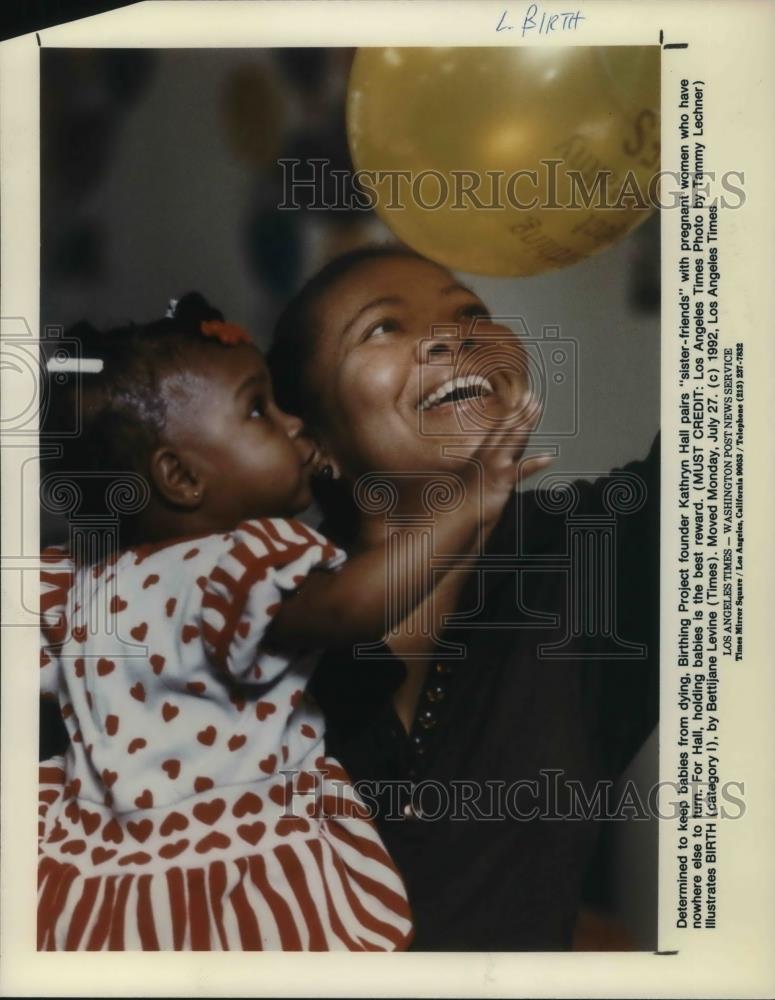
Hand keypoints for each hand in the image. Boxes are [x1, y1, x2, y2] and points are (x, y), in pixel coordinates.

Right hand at [462, 391, 551, 527]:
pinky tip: (549, 458)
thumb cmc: (461, 501)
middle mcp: (486, 456)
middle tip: (532, 396)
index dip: (510, 414)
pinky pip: (520, 471)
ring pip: (512, 440)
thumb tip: (495, 462)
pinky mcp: (499, 481)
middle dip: (520, 411)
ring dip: (526, 423)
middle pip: (507, 429)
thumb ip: (484, 468)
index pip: (499, 431)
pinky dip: (535, 464)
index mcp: (481, 456)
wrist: (452, 515)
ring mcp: (493, 466)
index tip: (519, 400)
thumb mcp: (472, 481)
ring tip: (537, 408)